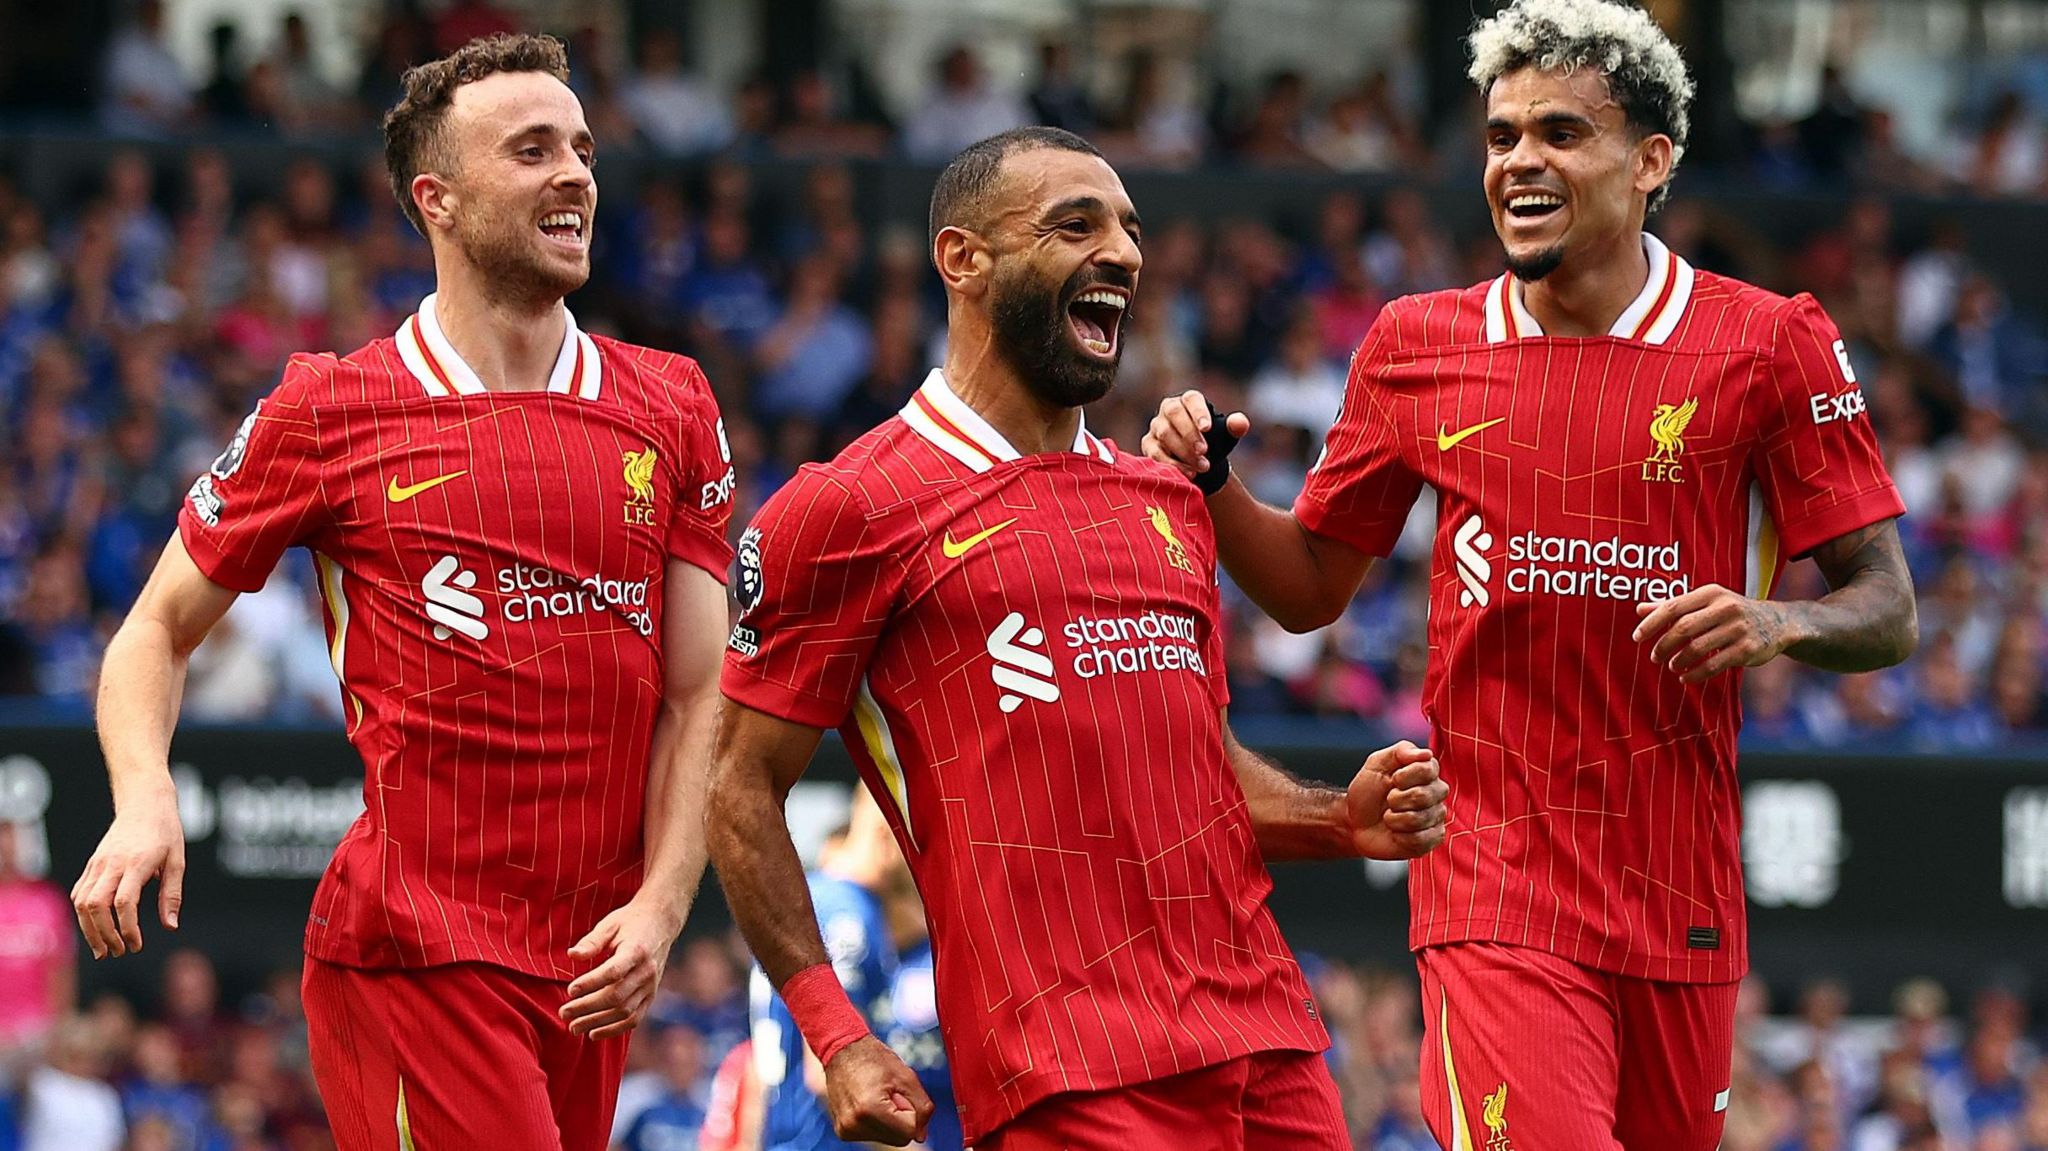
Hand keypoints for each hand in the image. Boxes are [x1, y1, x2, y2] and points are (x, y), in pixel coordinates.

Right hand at [73, 787, 184, 958]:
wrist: (144, 803)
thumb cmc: (166, 832)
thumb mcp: (178, 861)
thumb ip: (171, 895)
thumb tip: (171, 927)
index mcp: (136, 863)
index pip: (124, 902)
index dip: (127, 928)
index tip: (136, 945)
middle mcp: (112, 864)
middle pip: (96, 906)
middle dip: (104, 935)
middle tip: (118, 952)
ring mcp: (98, 864)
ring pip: (82, 902)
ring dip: (89, 930)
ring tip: (103, 949)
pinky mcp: (91, 864)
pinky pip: (79, 893)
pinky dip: (83, 915)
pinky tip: (94, 929)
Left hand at [560, 897, 684, 1039]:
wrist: (661, 922)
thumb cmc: (630, 922)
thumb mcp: (610, 924)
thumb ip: (592, 941)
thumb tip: (572, 955)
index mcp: (637, 950)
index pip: (613, 972)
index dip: (591, 983)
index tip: (569, 991)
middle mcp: (647, 971)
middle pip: (616, 996)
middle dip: (588, 1008)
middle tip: (564, 1013)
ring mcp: (651, 986)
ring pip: (625, 1012)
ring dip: (598, 1022)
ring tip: (573, 1027)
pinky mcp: (651, 996)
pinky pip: (635, 1019)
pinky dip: (615, 1030)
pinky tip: (594, 1033)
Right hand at [823, 1036, 932, 1144]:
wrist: (842, 1050)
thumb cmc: (873, 1058)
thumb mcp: (906, 1077)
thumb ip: (921, 1107)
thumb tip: (922, 1135)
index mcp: (870, 1109)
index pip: (909, 1132)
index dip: (911, 1111)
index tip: (899, 1094)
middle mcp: (854, 1124)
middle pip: (898, 1139)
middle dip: (901, 1119)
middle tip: (889, 1094)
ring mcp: (846, 1129)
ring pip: (887, 1139)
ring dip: (889, 1121)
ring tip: (877, 1096)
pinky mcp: (842, 1131)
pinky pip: (872, 1135)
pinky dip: (876, 1122)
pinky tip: (868, 1103)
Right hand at [1143, 390, 1251, 482]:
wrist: (1200, 462)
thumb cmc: (1214, 442)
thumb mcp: (1227, 435)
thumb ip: (1235, 427)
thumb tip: (1240, 423)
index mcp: (1189, 400)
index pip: (1192, 399)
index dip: (1198, 412)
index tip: (1207, 428)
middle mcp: (1169, 409)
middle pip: (1174, 414)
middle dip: (1189, 433)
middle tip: (1204, 451)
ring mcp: (1156, 426)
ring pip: (1165, 434)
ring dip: (1184, 452)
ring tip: (1203, 467)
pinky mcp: (1149, 445)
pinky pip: (1156, 453)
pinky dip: (1173, 464)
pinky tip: (1190, 474)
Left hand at [1345, 741, 1448, 859]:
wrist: (1355, 821)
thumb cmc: (1368, 791)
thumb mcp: (1376, 764)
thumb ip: (1400, 752)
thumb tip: (1426, 754)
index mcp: (1427, 772)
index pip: (1428, 769)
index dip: (1403, 776)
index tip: (1392, 779)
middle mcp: (1436, 794)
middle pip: (1423, 796)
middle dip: (1395, 799)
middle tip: (1388, 800)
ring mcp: (1436, 817)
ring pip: (1418, 819)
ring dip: (1394, 819)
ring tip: (1390, 817)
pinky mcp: (1431, 839)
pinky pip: (1419, 839)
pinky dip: (1399, 836)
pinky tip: (1396, 833)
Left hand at [1633, 583, 1797, 683]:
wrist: (1778, 622)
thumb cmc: (1731, 612)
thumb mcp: (1706, 602)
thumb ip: (1674, 606)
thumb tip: (1639, 609)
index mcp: (1711, 593)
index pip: (1673, 607)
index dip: (1651, 623)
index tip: (1636, 637)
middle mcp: (1725, 608)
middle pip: (1683, 628)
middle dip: (1663, 645)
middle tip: (1654, 656)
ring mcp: (1738, 629)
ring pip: (1697, 648)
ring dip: (1678, 661)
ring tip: (1671, 666)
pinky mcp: (1747, 649)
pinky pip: (1714, 665)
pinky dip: (1695, 674)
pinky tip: (1685, 677)